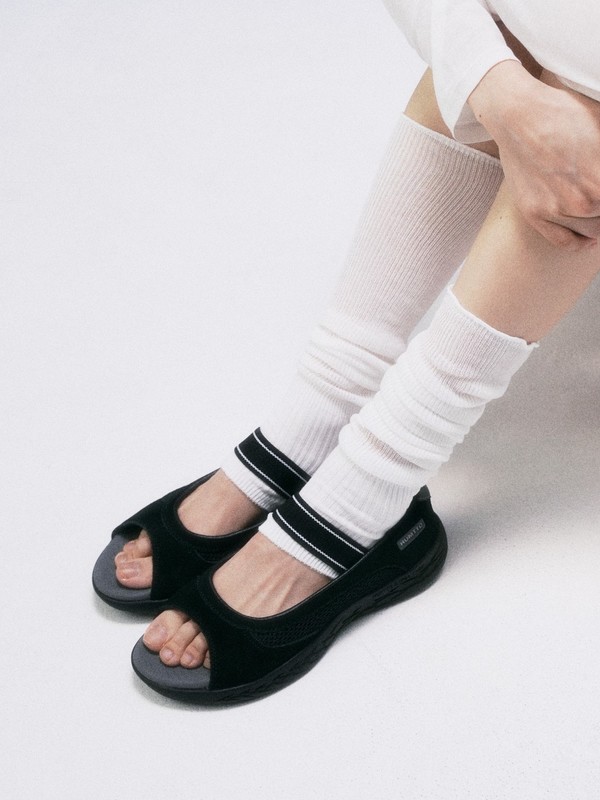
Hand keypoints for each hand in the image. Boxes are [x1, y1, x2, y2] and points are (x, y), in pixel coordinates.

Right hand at [469, 61, 599, 249]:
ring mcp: (556, 210)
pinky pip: (564, 241)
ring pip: (593, 231)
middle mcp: (582, 200)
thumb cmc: (564, 113)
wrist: (518, 114)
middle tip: (597, 191)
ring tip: (596, 208)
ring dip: (597, 222)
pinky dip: (580, 242)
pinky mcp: (534, 214)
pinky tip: (589, 237)